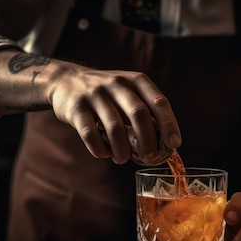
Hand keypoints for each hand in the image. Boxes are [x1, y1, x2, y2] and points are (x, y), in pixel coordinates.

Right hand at [48, 61, 181, 163]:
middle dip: (147, 141)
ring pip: (115, 128)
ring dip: (122, 150)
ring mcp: (95, 95)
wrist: (66, 81)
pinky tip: (104, 153)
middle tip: (150, 157)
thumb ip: (146, 112)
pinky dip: (100, 150)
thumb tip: (166, 144)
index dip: (169, 124)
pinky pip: (91, 135)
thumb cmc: (107, 95)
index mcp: (135, 81)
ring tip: (122, 159)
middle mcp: (117, 84)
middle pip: (139, 114)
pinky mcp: (76, 108)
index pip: (158, 102)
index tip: (175, 144)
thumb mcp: (129, 92)